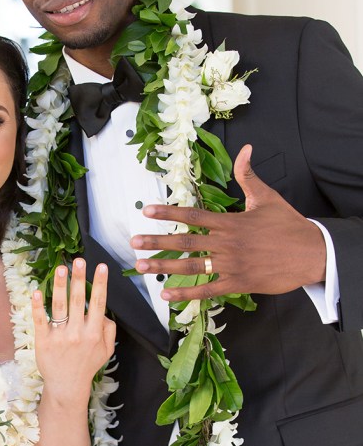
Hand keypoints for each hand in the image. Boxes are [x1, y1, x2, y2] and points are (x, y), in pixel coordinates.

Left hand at [32, 259, 115, 400]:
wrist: (67, 385)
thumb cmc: (87, 365)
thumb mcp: (107, 350)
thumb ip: (109, 330)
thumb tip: (103, 311)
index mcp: (94, 333)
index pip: (99, 303)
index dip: (100, 284)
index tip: (101, 266)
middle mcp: (78, 332)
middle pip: (79, 300)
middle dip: (79, 279)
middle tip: (79, 261)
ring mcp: (60, 336)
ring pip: (60, 306)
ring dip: (61, 285)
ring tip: (61, 268)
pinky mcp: (43, 341)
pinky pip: (41, 320)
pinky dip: (38, 306)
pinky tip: (37, 292)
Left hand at [131, 144, 326, 301]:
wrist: (312, 253)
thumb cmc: (288, 224)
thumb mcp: (267, 197)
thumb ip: (248, 175)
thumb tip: (245, 149)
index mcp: (230, 222)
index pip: (192, 215)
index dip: (167, 213)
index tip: (146, 212)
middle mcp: (226, 243)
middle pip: (185, 242)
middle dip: (157, 242)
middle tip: (134, 242)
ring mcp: (231, 265)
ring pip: (191, 267)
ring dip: (164, 268)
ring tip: (142, 267)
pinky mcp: (238, 283)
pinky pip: (207, 291)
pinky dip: (186, 295)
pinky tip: (167, 296)